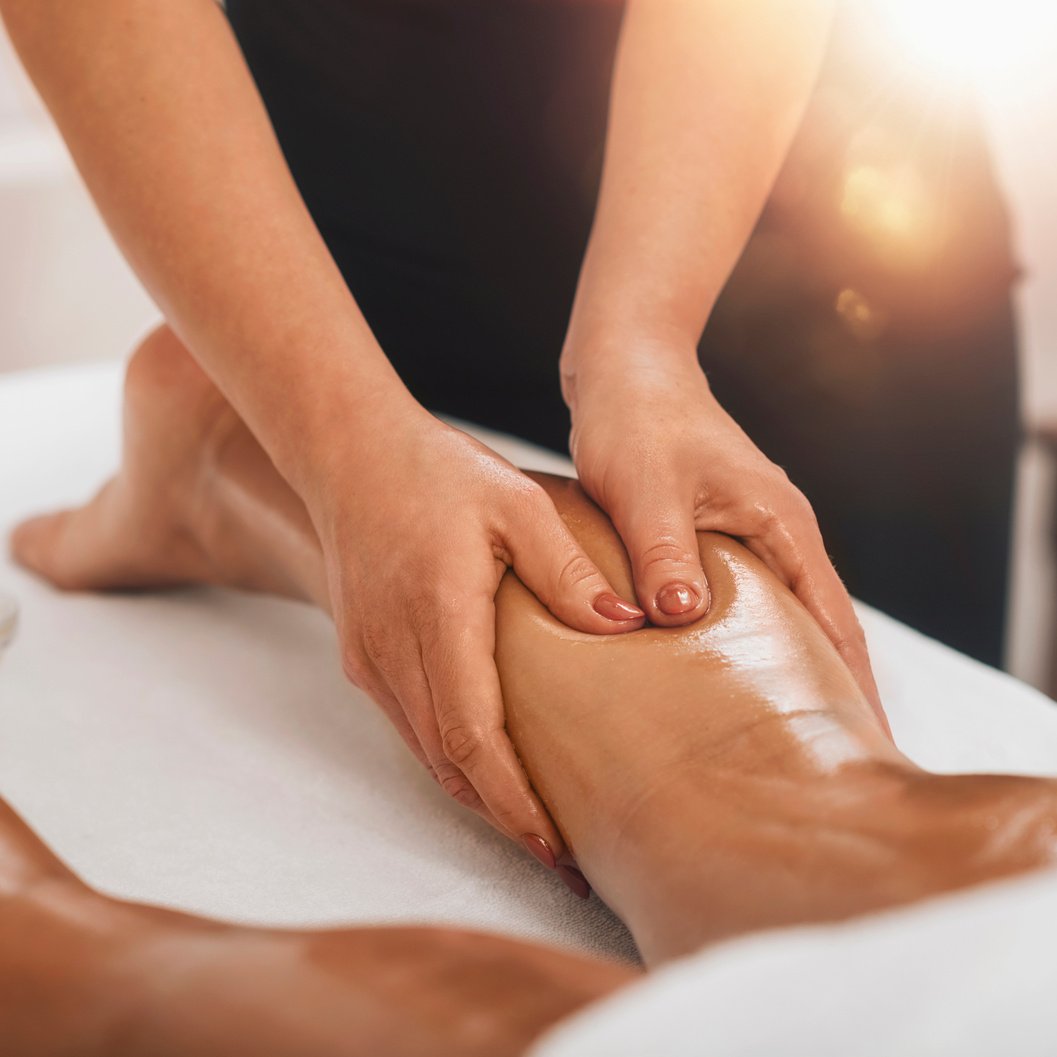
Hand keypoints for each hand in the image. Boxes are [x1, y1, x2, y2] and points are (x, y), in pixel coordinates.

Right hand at [309, 408, 645, 858]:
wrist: (349, 454)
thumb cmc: (436, 472)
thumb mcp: (516, 503)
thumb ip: (567, 568)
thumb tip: (626, 624)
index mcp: (436, 617)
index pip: (474, 739)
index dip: (516, 803)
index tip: (558, 848)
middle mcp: (393, 652)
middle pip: (449, 766)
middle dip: (504, 818)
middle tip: (562, 858)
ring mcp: (370, 657)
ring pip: (426, 754)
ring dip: (477, 795)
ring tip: (532, 825)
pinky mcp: (362, 654)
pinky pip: (409, 725)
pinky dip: (450, 759)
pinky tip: (487, 766)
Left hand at [563, 343, 887, 731]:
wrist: (625, 367)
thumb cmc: (637, 417)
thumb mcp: (645, 484)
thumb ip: (664, 548)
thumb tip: (682, 615)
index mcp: (781, 524)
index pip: (834, 622)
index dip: (851, 689)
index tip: (869, 750)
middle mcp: (778, 533)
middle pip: (820, 629)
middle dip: (827, 695)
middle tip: (821, 769)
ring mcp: (750, 535)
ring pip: (780, 619)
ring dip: (785, 672)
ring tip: (775, 742)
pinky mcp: (715, 536)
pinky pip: (742, 604)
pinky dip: (742, 645)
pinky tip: (720, 680)